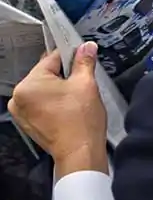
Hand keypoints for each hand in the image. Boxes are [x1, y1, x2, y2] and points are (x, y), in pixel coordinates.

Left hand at [8, 43, 107, 176]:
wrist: (79, 152)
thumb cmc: (81, 120)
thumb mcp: (86, 85)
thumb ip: (84, 62)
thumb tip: (87, 46)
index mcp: (29, 84)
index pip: (51, 59)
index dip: (70, 56)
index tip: (83, 58)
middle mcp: (19, 96)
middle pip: (45, 75)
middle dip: (63, 76)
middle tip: (82, 83)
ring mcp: (21, 112)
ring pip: (43, 90)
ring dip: (57, 90)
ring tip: (76, 98)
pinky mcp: (28, 123)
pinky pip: (40, 104)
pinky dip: (53, 103)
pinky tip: (68, 109)